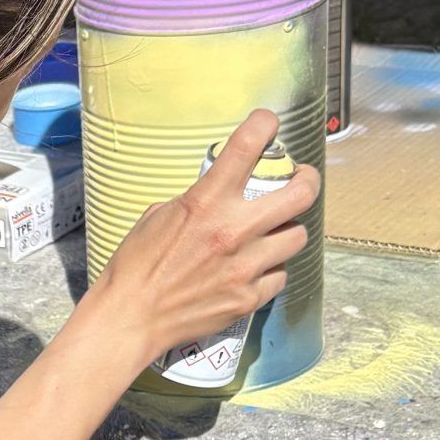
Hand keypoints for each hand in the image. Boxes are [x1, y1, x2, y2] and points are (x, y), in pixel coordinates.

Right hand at [91, 110, 317, 369]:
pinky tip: (255, 271)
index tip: (268, 122)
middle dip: (307, 181)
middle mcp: (233, 230)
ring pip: (297, 237)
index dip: (264, 124)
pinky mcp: (249, 298)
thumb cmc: (135, 265)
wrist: (131, 317)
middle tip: (302, 181)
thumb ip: (197, 202)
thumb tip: (217, 198)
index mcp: (206, 202)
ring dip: (288, 231)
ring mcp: (246, 267)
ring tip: (274, 234)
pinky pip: (279, 276)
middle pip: (301, 194)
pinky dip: (270, 271)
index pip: (247, 146)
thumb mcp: (158, 217)